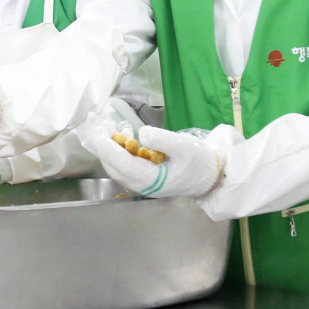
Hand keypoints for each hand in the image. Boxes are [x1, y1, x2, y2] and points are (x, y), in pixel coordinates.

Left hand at [77, 116, 220, 197]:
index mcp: (150, 180)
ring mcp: (141, 183)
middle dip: (103, 144)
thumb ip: (162, 140)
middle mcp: (141, 185)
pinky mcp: (143, 178)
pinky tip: (124, 135)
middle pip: (114, 165)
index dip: (107, 147)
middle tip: (100, 123)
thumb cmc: (200, 162)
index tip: (96, 132)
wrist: (212, 176)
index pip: (121, 163)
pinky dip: (119, 150)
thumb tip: (142, 133)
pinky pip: (124, 164)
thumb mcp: (185, 147)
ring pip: (117, 165)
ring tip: (109, 127)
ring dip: (110, 146)